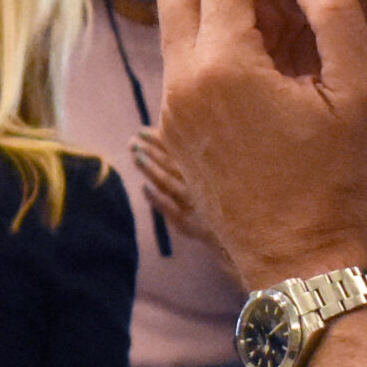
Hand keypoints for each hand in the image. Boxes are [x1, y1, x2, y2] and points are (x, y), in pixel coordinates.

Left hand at [128, 125, 228, 263]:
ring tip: (135, 156)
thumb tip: (164, 139)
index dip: (159, 140)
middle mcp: (198, 183)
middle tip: (132, 142)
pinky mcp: (186, 223)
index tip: (141, 131)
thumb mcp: (210, 179)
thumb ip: (191, 162)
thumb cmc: (217, 203)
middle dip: (151, 151)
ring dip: (151, 169)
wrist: (234, 235)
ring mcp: (192, 202)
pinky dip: (156, 198)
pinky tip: (143, 188)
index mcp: (203, 170)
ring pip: (168, 182)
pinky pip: (169, 208)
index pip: (177, 151)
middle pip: (171, 163)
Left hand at [155, 0, 366, 289]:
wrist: (301, 266)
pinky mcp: (175, 134)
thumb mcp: (361, 93)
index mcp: (224, 65)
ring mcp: (172, 111)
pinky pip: (177, 59)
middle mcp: (183, 82)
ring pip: (170, 21)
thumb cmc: (341, 183)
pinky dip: (199, 24)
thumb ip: (336, 13)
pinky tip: (238, 22)